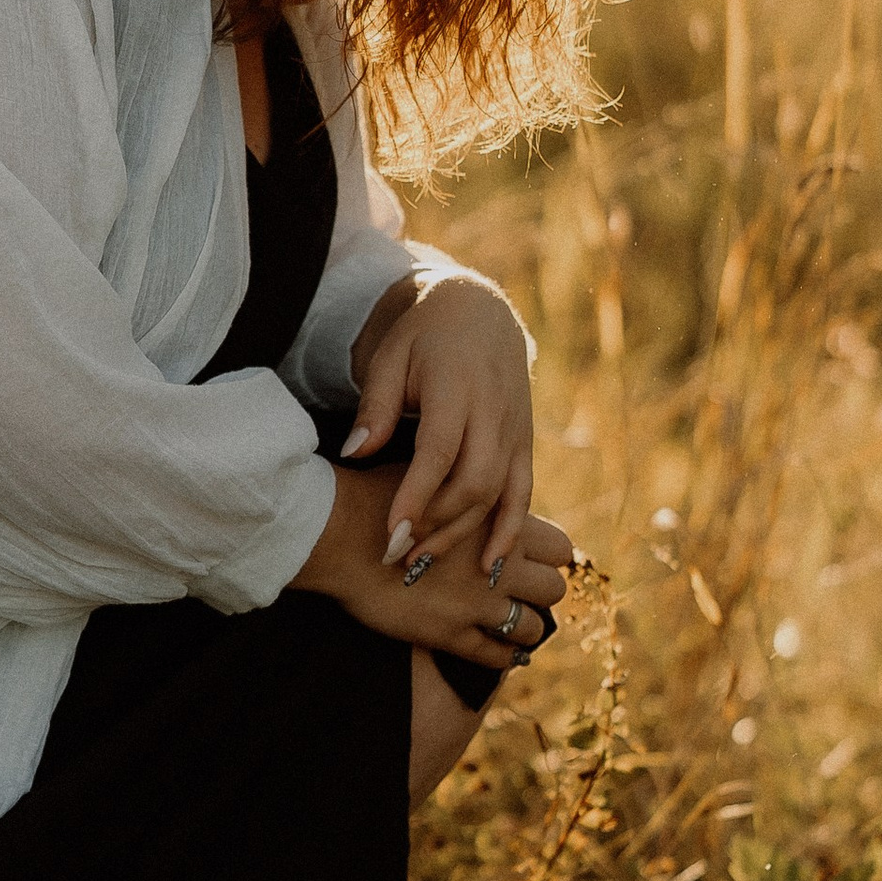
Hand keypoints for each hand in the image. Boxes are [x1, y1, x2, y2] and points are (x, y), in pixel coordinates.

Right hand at [293, 475, 572, 670]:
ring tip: (514, 624)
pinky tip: (502, 654)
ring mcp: (478, 603)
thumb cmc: (378, 494)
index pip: (561, 547)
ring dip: (526, 626)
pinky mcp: (451, 633)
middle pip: (554, 589)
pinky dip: (503, 657)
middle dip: (541, 591)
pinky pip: (495, 656)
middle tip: (525, 592)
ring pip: (533, 627)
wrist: (340, 530)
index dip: (549, 555)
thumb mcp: (435, 477)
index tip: (537, 559)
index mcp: (501, 522)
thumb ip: (467, 492)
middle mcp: (499, 565)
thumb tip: (476, 484)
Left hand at [344, 274, 534, 578]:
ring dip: (464, 535)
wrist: (480, 313)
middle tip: (397, 556)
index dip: (416, 496)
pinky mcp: (526, 443)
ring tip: (424, 565)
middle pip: (474, 481)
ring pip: (498, 494)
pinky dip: (509, 531)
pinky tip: (490, 567)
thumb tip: (355, 453)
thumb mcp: (390, 358)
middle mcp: (494, 412)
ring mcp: (516, 430)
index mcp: (458, 386)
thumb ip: (375, 406)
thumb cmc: (423, 337)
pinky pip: (523, 494)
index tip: (391, 534)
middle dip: (437, 525)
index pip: (439, 451)